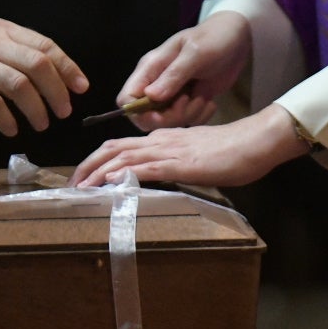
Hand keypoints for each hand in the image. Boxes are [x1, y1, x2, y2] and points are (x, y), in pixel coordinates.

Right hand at [0, 19, 88, 136]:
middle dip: (57, 91)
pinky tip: (11, 129)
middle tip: (64, 111)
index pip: (45, 46)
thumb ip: (15, 53)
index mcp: (3, 30)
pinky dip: (7, 119)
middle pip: (37, 65)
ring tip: (41, 124)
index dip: (67, 68)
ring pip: (19, 85)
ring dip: (37, 109)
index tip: (81, 87)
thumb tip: (53, 78)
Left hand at [69, 104, 308, 187]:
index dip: (97, 160)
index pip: (121, 146)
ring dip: (96, 173)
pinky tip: (108, 184)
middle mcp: (159, 140)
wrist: (256, 140)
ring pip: (121, 156)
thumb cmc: (234, 152)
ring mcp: (167, 150)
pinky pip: (143, 168)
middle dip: (86, 166)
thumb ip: (177, 165)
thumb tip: (161, 179)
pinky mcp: (178, 163)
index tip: (84, 178)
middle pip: (111, 148)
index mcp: (163, 139)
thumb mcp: (198, 159)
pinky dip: (121, 175)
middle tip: (71, 185)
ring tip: (79, 189)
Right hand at [118, 11, 250, 130]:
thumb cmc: (213, 39)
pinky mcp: (188, 102)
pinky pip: (187, 121)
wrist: (235, 38)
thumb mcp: (195, 54)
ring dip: (188, 116)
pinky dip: (199, 117)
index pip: (127, 99)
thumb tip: (150, 97)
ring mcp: (172, 95)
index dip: (138, 112)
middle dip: (168, 117)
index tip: (160, 115)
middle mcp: (157, 84)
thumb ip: (174, 75)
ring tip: (204, 98)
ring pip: (168, 122)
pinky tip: (209, 102)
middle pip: (146, 116)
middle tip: (189, 102)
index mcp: (150, 69)